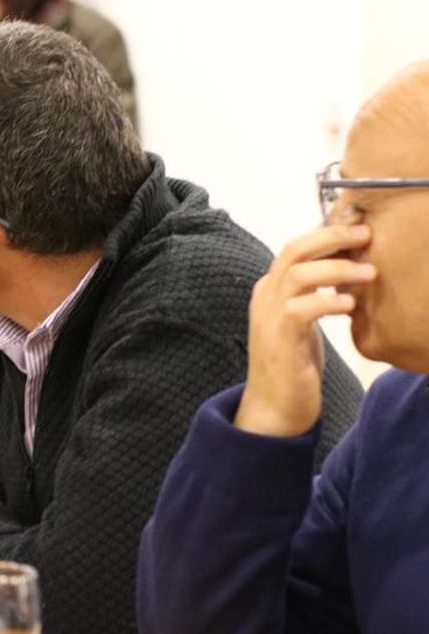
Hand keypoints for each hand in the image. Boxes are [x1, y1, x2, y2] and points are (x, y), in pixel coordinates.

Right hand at [235, 224, 373, 436]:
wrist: (274, 405)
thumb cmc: (294, 364)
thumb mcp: (305, 321)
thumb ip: (315, 295)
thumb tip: (347, 271)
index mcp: (270, 289)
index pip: (296, 248)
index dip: (327, 233)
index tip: (358, 228)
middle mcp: (265, 295)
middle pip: (294, 250)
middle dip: (331, 237)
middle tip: (365, 234)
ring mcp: (267, 314)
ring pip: (299, 273)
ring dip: (337, 268)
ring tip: (369, 272)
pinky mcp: (278, 336)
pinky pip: (302, 307)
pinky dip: (328, 301)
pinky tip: (350, 305)